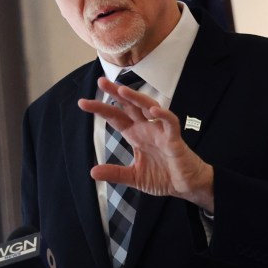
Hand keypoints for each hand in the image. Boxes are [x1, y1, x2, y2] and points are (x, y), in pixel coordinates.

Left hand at [78, 76, 214, 211]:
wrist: (186, 186)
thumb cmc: (163, 176)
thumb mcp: (134, 177)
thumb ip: (115, 173)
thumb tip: (93, 172)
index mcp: (136, 135)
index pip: (116, 118)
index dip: (100, 109)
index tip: (82, 102)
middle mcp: (147, 129)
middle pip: (130, 106)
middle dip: (116, 93)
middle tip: (101, 81)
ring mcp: (161, 132)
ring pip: (149, 107)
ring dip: (136, 98)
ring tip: (122, 90)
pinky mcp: (175, 139)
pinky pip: (170, 123)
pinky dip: (163, 115)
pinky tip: (153, 110)